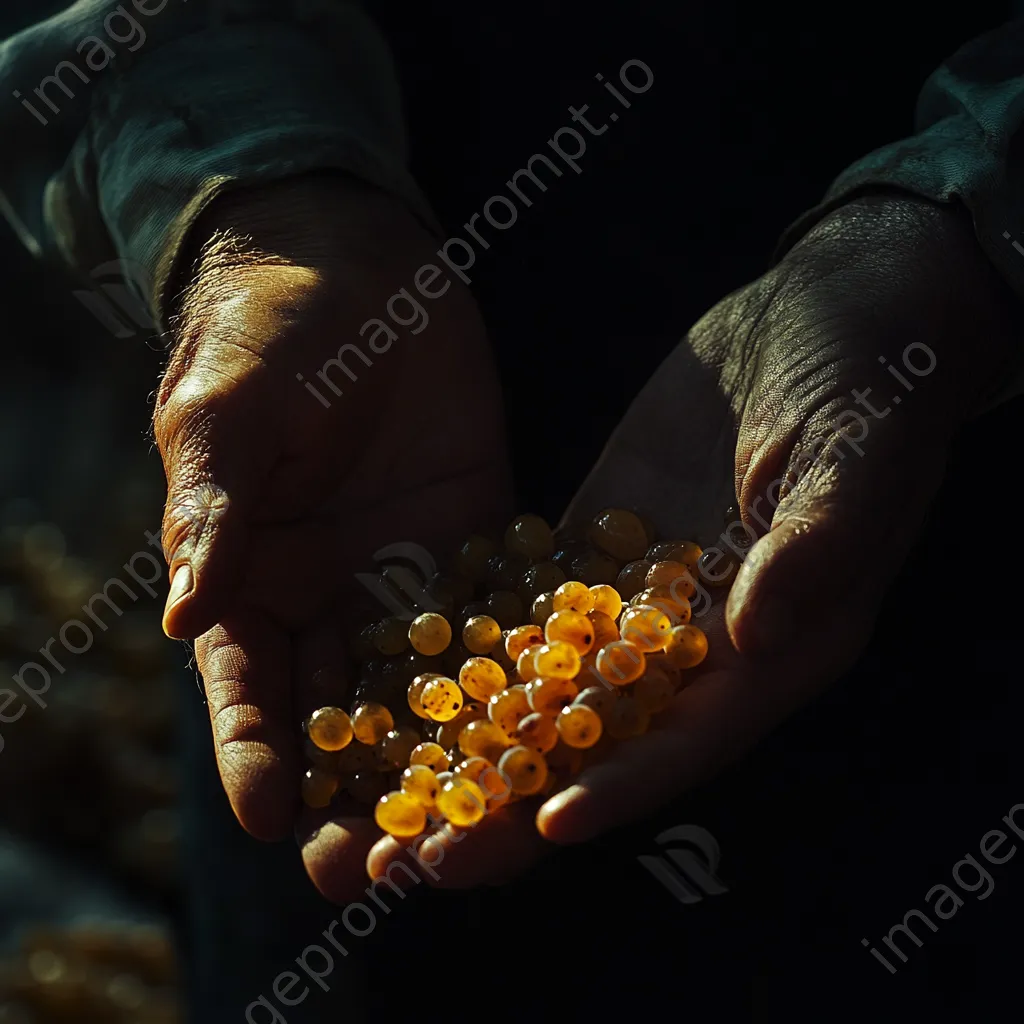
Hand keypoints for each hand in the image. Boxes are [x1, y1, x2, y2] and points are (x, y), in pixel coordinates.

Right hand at [153, 176, 510, 883]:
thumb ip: (214, 513)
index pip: (247, 686)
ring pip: (429, 686)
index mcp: (251, 577)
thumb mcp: (227, 416)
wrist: (353, 262)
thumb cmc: (265, 330)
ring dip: (448, 756)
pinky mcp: (481, 538)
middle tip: (378, 871)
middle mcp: (331, 594)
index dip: (256, 753)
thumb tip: (182, 617)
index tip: (273, 818)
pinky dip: (524, 668)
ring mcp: (410, 573)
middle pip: (342, 714)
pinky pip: (504, 615)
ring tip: (475, 828)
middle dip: (356, 790)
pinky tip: (555, 720)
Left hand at [363, 193, 1018, 889]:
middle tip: (428, 859)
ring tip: (393, 793)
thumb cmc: (866, 384)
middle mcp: (704, 639)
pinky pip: (532, 606)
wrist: (823, 314)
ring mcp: (643, 593)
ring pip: (555, 688)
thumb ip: (813, 546)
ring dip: (478, 745)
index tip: (547, 827)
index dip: (626, 787)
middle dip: (521, 798)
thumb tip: (752, 637)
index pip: (696, 737)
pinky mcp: (599, 542)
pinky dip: (475, 647)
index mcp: (779, 643)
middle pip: (608, 740)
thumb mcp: (855, 454)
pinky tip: (401, 677)